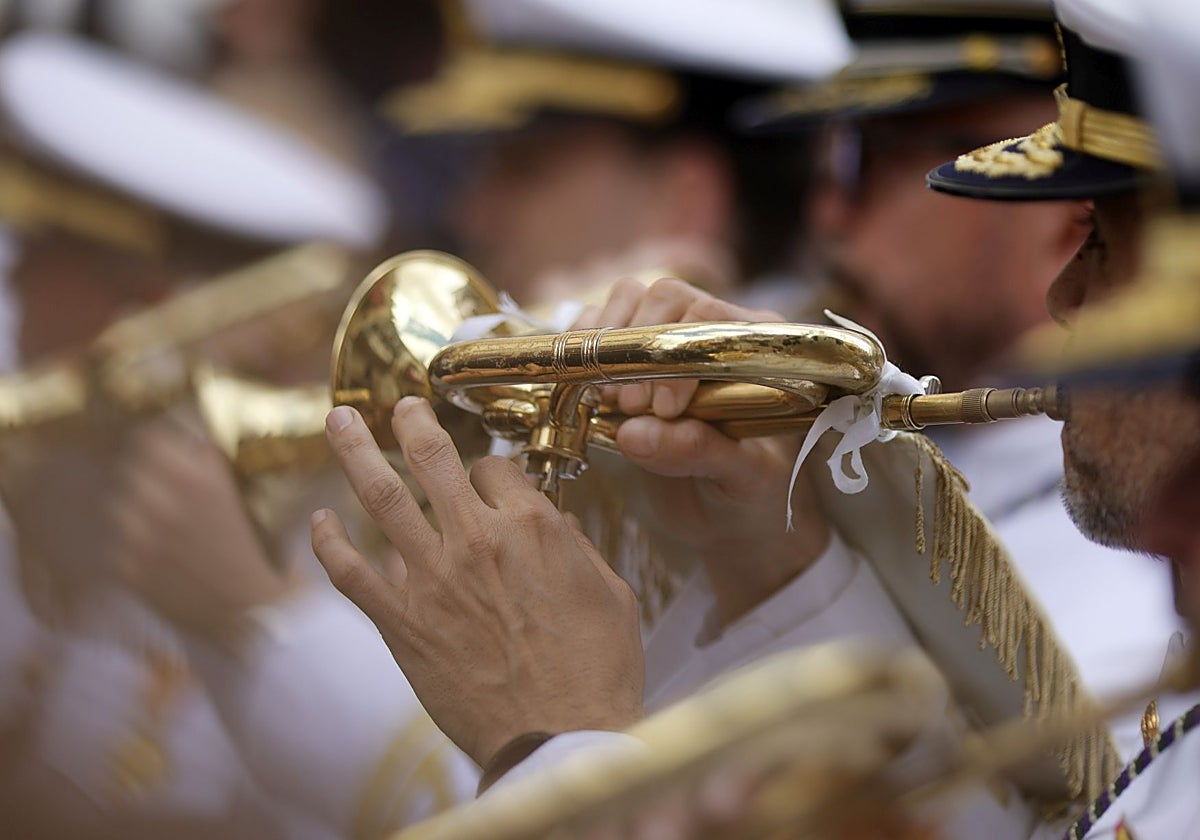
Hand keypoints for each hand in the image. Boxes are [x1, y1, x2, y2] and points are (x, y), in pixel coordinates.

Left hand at [107, 413, 296, 646]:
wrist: (254, 619)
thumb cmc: (261, 557)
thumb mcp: (246, 499)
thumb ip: (211, 467)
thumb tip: (190, 439)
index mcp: (201, 480)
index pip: (149, 439)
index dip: (157, 442)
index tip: (167, 449)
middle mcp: (164, 502)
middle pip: (131, 468)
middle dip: (148, 474)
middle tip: (166, 486)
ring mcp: (139, 538)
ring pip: (120, 505)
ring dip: (137, 509)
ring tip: (161, 524)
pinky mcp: (127, 569)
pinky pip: (118, 542)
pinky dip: (134, 544)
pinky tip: (161, 555)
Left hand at [312, 399, 644, 767]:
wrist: (561, 737)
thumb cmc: (596, 671)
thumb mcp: (611, 595)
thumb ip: (578, 550)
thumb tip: (556, 526)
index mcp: (533, 527)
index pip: (495, 469)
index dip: (491, 471)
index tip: (487, 481)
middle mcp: (477, 539)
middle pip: (430, 457)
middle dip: (412, 422)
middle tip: (400, 405)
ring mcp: (432, 578)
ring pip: (381, 496)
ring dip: (354, 452)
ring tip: (338, 422)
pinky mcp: (402, 622)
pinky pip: (351, 572)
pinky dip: (329, 543)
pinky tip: (321, 521)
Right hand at [576, 279, 829, 626]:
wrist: (725, 519)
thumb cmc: (749, 495)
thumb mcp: (741, 481)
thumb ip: (700, 453)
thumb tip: (635, 434)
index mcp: (759, 352)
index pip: (715, 322)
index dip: (679, 357)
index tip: (665, 408)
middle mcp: (715, 333)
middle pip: (669, 299)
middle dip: (641, 349)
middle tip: (632, 408)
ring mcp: (668, 341)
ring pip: (631, 299)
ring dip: (609, 342)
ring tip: (610, 400)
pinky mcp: (630, 358)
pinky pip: (600, 327)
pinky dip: (584, 347)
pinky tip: (587, 384)